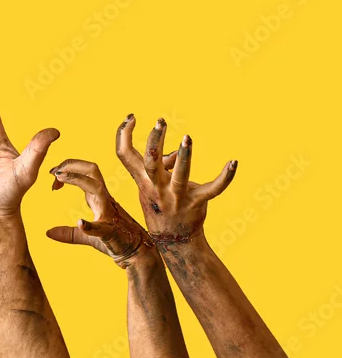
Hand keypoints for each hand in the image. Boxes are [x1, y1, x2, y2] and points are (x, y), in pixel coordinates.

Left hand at [46, 159, 154, 268]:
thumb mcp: (86, 234)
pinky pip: (101, 227)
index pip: (85, 172)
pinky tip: (80, 223)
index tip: (52, 174)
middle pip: (92, 170)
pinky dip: (89, 225)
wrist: (137, 255)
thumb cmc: (114, 240)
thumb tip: (48, 233)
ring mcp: (109, 213)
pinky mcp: (111, 232)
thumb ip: (68, 232)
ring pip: (97, 187)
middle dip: (72, 164)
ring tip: (59, 178)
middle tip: (54, 171)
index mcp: (98, 197)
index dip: (68, 168)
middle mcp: (104, 199)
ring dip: (77, 179)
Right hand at [115, 114, 236, 243]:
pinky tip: (233, 162)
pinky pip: (213, 189)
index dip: (123, 134)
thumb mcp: (151, 186)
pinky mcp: (197, 202)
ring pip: (179, 175)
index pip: (124, 154)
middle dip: (154, 140)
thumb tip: (177, 152)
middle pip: (150, 161)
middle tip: (160, 122)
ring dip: (184, 157)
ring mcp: (176, 197)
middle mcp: (156, 187)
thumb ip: (162, 165)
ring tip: (187, 138)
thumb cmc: (161, 206)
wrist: (174, 240)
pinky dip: (225, 177)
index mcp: (142, 180)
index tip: (132, 117)